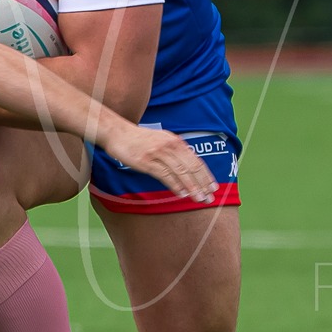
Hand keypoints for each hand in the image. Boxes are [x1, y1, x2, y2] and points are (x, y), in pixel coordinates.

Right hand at [102, 126, 216, 203]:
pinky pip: (164, 175)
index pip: (196, 160)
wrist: (118, 133)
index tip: (213, 187)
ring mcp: (158, 153)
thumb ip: (175, 151)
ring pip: (180, 172)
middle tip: (210, 198)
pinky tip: (181, 194)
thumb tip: (188, 165)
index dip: (206, 175)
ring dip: (191, 187)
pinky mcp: (146, 161)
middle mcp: (170, 146)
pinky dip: (175, 185)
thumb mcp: (161, 140)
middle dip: (202, 184)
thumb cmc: (140, 139)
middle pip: (191, 167)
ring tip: (198, 198)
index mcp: (176, 141)